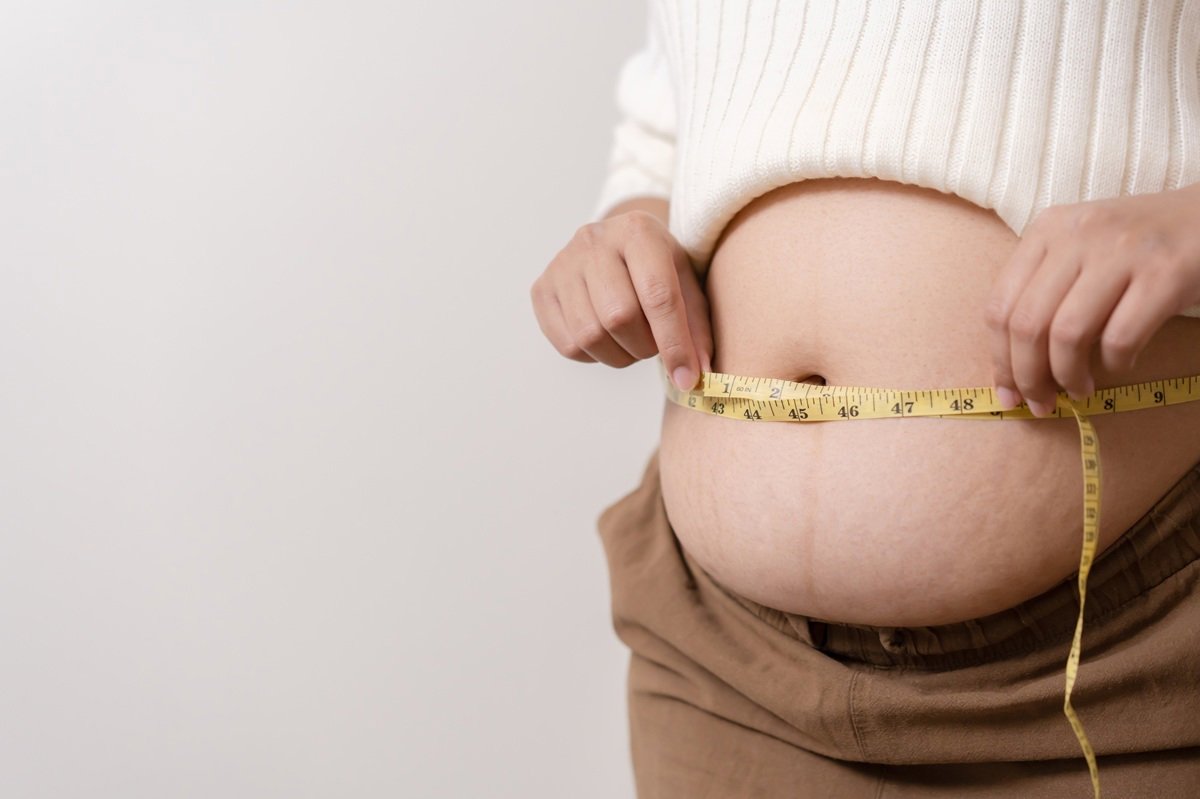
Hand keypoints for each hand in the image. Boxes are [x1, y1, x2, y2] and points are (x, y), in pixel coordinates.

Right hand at [530, 210, 712, 390]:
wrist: (616, 245)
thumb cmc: (658, 268)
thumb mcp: (686, 284)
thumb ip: (697, 328)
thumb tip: (697, 375)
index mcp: (638, 231)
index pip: (657, 294)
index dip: (674, 342)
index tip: (687, 378)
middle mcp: (594, 240)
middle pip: (619, 317)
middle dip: (644, 347)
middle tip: (654, 345)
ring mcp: (562, 264)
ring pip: (590, 336)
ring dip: (619, 355)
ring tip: (631, 341)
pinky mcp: (542, 289)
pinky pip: (567, 345)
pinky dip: (593, 356)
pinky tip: (606, 339)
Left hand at [985, 183, 1199, 416]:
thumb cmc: (1136, 246)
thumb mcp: (1079, 250)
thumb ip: (1044, 290)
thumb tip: (1013, 366)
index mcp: (1047, 229)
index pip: (999, 306)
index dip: (1000, 360)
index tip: (1009, 392)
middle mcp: (1077, 235)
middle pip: (1027, 325)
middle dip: (1028, 377)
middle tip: (1041, 402)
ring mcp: (1121, 251)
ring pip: (1067, 334)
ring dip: (1068, 376)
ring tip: (1080, 389)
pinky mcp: (1164, 273)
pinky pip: (1119, 337)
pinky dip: (1114, 363)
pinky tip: (1118, 364)